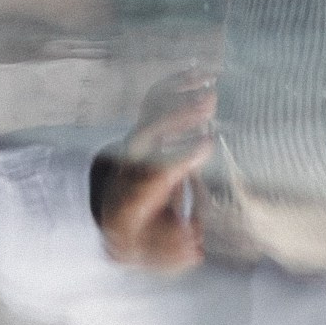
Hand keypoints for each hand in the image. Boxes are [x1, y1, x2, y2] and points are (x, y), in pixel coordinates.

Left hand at [94, 84, 215, 271]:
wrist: (116, 215)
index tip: (209, 143)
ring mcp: (136, 141)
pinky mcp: (145, 126)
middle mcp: (131, 163)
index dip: (182, 155)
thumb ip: (173, 250)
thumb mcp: (154, 252)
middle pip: (148, 132)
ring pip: (150, 111)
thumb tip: (195, 245)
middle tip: (210, 103)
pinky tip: (201, 73)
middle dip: (177, 115)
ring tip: (210, 84)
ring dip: (179, 93)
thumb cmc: (142, 235)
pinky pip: (155, 99)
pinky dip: (176, 82)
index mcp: (134, 196)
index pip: (156, 172)